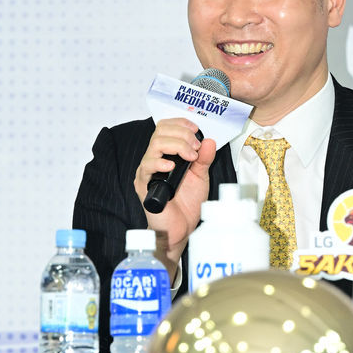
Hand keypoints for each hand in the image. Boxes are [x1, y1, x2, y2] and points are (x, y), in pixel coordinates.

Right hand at [133, 117, 216, 270]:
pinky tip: (171, 166)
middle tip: (195, 147)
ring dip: (176, 146)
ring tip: (190, 158)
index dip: (180, 124)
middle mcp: (155, 159)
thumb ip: (204, 159)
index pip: (166, 128)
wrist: (181, 229)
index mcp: (166, 154)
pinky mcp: (143, 184)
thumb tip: (209, 141)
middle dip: (181, 134)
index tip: (196, 129)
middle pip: (160, 132)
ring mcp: (148, 171)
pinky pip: (147, 166)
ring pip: (154, 145)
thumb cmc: (187, 205)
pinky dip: (159, 162)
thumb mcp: (200, 177)